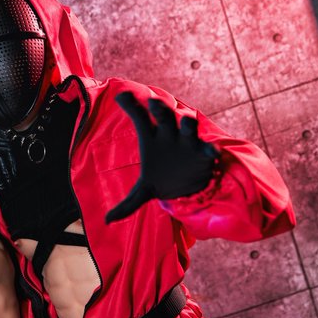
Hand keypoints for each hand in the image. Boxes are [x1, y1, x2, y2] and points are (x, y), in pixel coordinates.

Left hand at [105, 92, 218, 222]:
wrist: (188, 187)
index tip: (120, 96)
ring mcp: (187, 142)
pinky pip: (207, 148)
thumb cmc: (162, 179)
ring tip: (186, 119)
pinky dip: (210, 149)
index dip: (130, 105)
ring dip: (187, 121)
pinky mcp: (204, 153)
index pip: (139, 117)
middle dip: (160, 108)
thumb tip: (106, 221)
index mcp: (152, 138)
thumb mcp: (144, 191)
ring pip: (188, 125)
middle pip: (164, 115)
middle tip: (154, 102)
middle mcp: (169, 135)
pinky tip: (211, 153)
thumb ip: (128, 205)